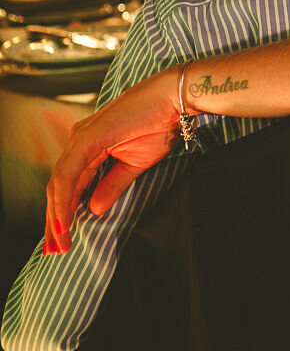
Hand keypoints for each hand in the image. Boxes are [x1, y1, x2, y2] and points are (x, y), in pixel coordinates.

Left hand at [45, 66, 183, 255]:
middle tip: (55, 250)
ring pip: (58, 183)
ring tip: (59, 241)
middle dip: (55, 221)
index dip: (64, 213)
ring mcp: (80, 139)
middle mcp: (78, 142)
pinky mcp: (87, 139)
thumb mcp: (135, 164)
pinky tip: (64, 220)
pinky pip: (68, 175)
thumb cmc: (159, 124)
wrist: (173, 100)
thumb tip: (95, 209)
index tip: (63, 240)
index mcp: (89, 147)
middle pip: (57, 187)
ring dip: (56, 215)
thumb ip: (113, 185)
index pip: (68, 185)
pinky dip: (64, 200)